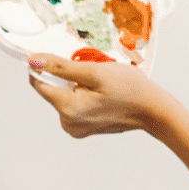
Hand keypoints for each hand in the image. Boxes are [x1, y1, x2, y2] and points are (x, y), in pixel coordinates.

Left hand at [26, 53, 178, 138]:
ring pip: (64, 98)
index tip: (66, 60)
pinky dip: (83, 97)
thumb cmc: (132, 90)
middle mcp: (67, 123)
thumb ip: (61, 67)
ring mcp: (75, 128)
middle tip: (93, 74)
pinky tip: (102, 95)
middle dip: (68, 78)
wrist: (155, 111)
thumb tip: (34, 61)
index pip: (39, 83)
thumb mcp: (95, 71)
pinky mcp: (83, 129)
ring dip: (77, 87)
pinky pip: (74, 106)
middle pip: (53, 90)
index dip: (47, 67)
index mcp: (68, 109)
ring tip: (101, 86)